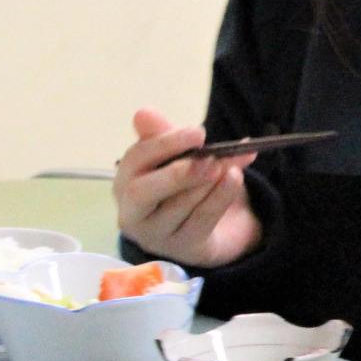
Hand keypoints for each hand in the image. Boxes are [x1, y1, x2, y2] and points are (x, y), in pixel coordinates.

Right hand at [112, 109, 261, 266]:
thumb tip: (143, 113)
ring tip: (229, 166)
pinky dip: (220, 198)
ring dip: (206, 184)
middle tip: (209, 158)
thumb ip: (165, 136)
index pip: (135, 160)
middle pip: (142, 193)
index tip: (198, 133)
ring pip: (177, 208)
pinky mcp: (184, 248)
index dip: (164, 144)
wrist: (211, 230)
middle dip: (177, 173)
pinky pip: (201, 222)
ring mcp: (156, 235)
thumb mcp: (178, 158)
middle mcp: (132, 212)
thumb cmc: (185, 188)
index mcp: (125, 182)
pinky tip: (235, 178)